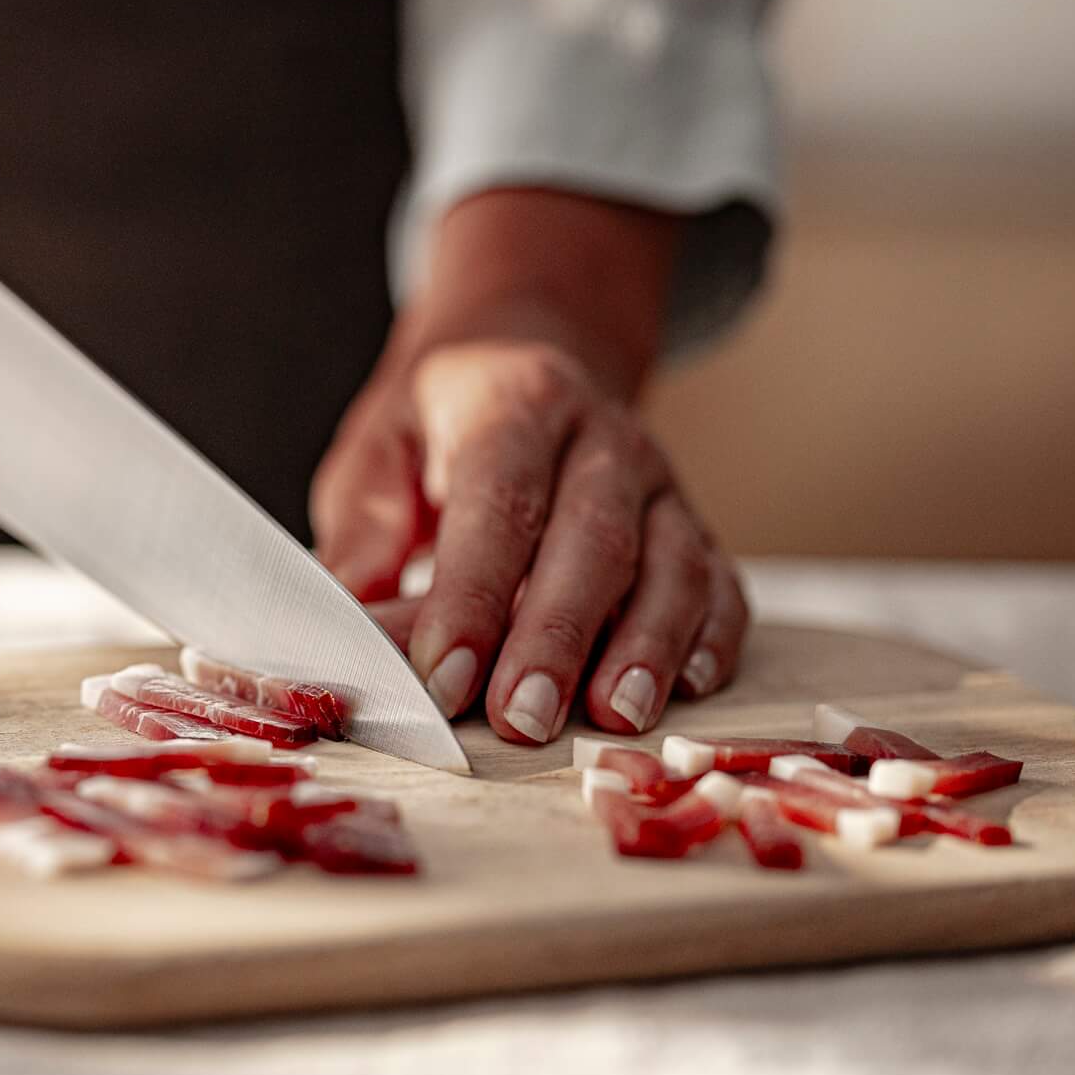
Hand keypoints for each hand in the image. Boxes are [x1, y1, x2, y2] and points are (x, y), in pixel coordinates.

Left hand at [310, 191, 745, 745]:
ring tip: (613, 718)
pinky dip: (711, 637)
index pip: (498, 502)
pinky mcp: (693, 523)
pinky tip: (689, 687)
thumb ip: (364, 532)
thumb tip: (353, 622)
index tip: (443, 676)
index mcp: (513, 405)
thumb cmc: (438, 422)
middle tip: (521, 718)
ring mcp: (658, 480)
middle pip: (593, 539)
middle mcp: (601, 437)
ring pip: (671, 563)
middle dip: (557, 637)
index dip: (471, 595)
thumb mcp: (378, 449)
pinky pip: (720, 581)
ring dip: (645, 647)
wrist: (527, 356)